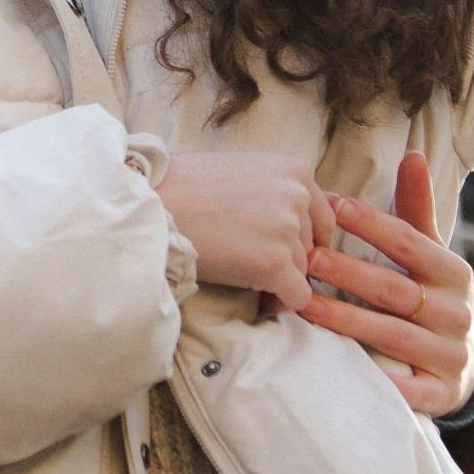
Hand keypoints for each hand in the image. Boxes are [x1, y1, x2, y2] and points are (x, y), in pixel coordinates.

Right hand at [154, 151, 331, 310]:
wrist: (152, 205)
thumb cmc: (185, 186)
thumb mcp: (244, 171)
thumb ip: (276, 191)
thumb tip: (294, 222)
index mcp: (295, 171)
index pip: (321, 217)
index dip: (301, 238)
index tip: (278, 248)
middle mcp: (298, 197)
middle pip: (311, 245)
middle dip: (288, 259)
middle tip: (254, 265)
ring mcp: (287, 231)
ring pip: (303, 272)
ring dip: (281, 281)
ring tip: (248, 277)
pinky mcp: (273, 264)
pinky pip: (297, 297)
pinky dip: (282, 302)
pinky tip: (261, 298)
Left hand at [304, 152, 473, 415]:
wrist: (465, 361)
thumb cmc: (434, 295)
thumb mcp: (432, 254)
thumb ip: (416, 209)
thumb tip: (411, 155)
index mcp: (454, 274)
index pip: (412, 244)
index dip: (373, 225)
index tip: (333, 206)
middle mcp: (457, 314)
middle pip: (396, 291)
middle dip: (350, 273)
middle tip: (307, 257)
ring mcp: (450, 356)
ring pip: (392, 335)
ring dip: (346, 320)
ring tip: (304, 303)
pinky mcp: (441, 394)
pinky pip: (406, 388)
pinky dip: (375, 379)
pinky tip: (337, 366)